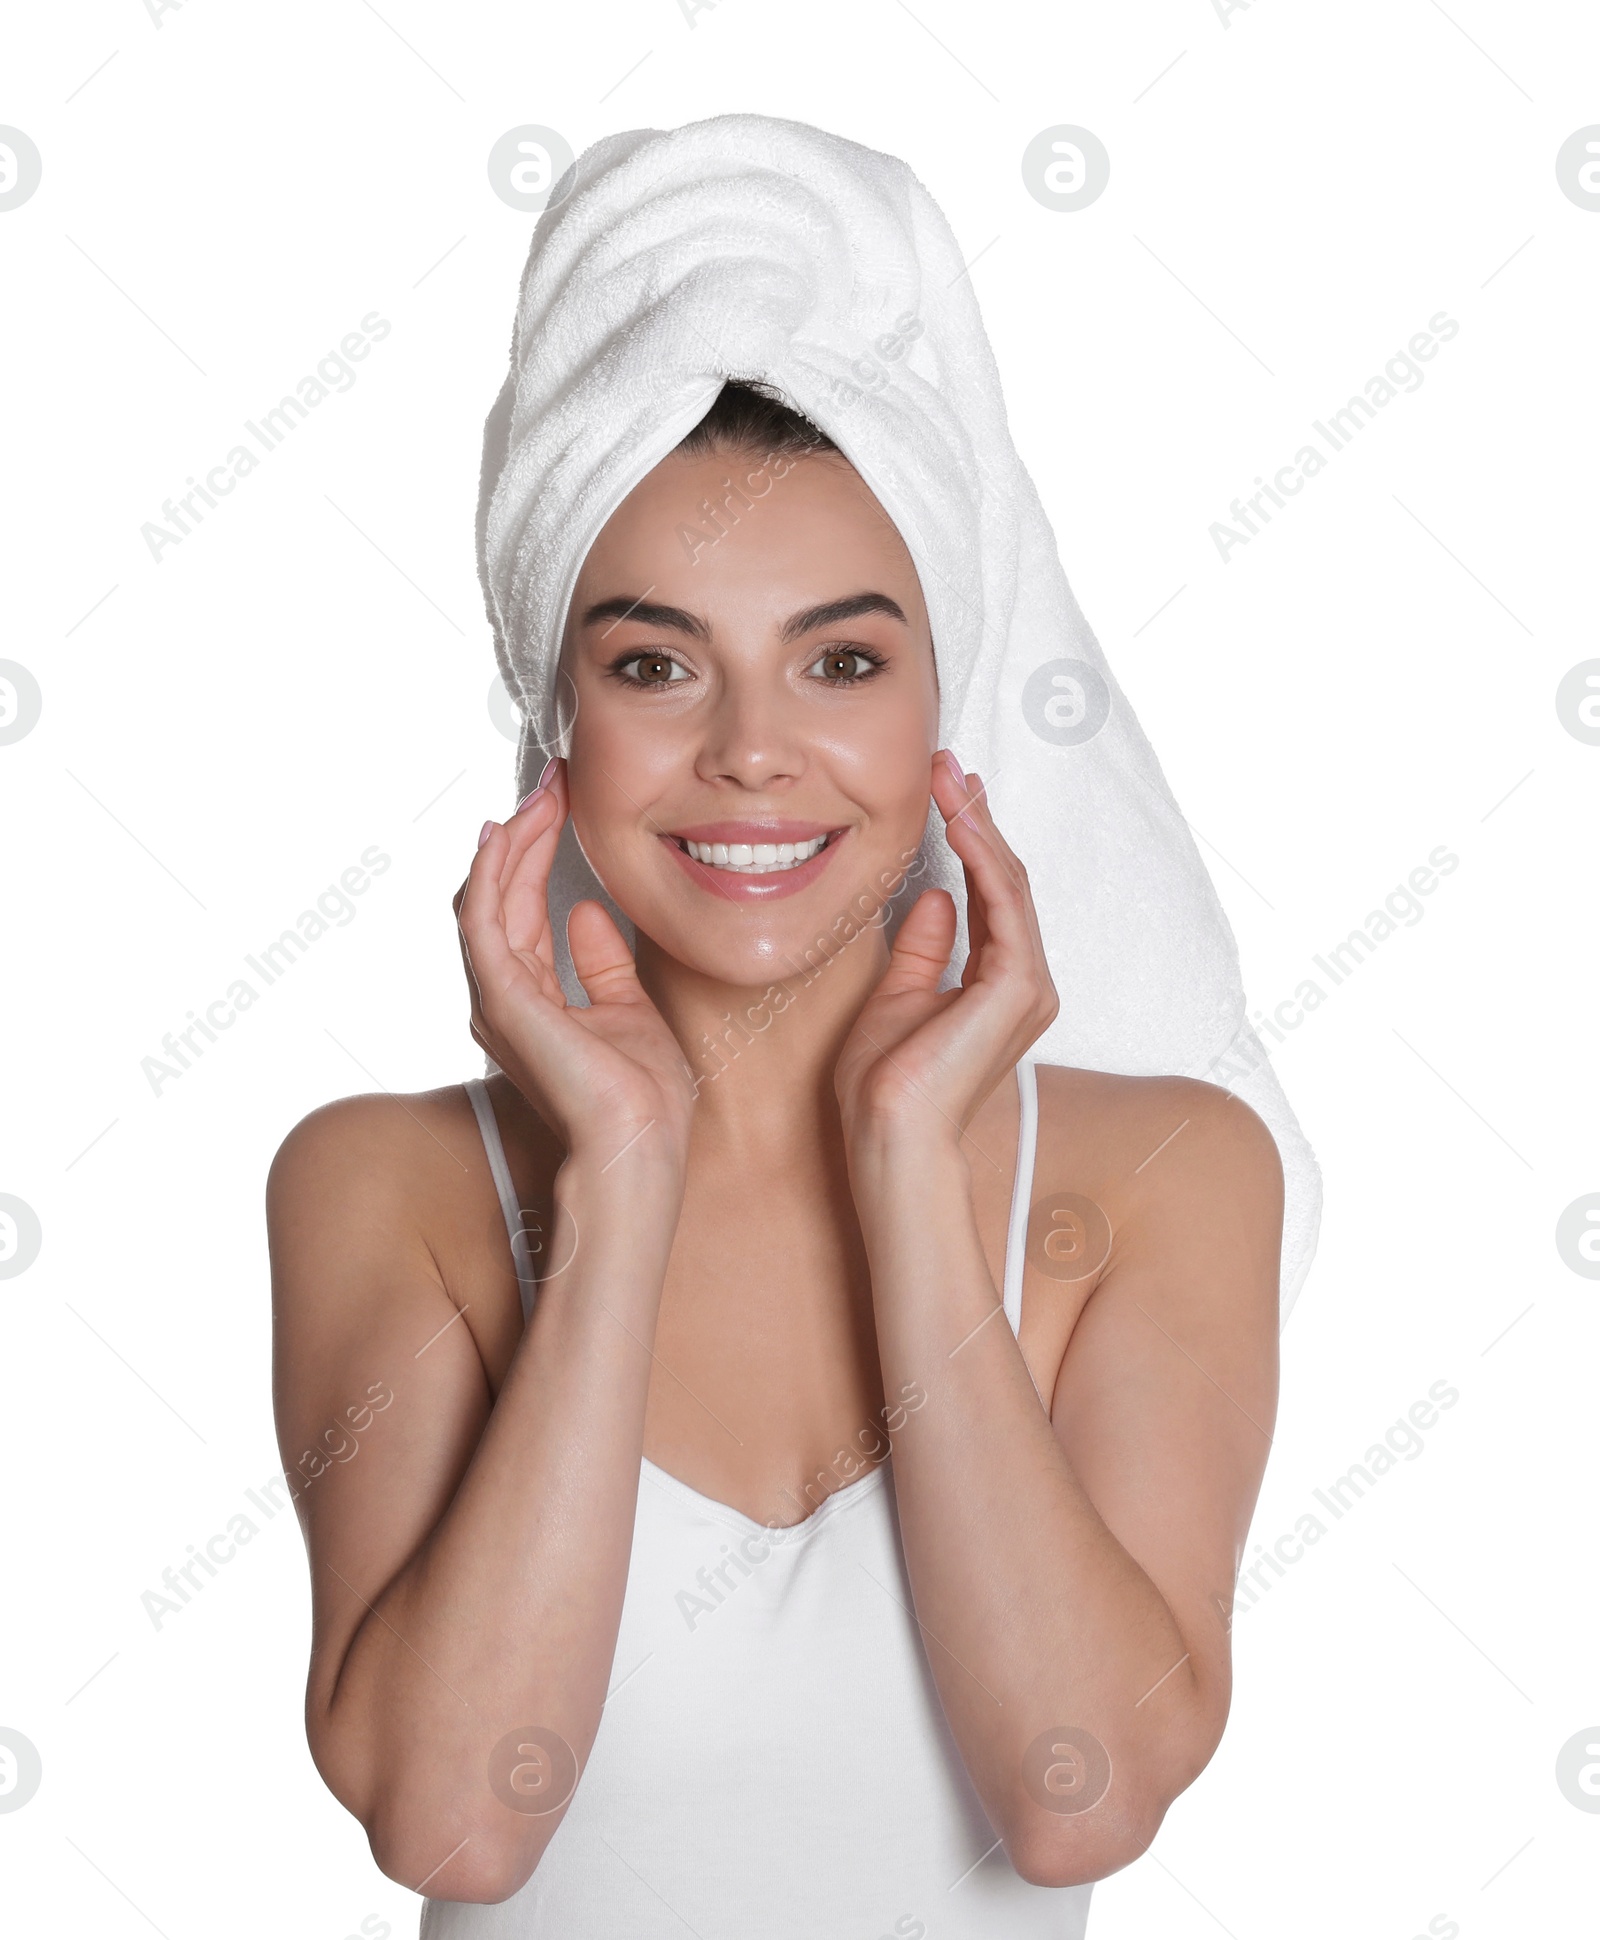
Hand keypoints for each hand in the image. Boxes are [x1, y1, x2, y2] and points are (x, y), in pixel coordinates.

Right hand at [454, 760, 694, 1176]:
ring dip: (510, 841)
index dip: (536, 852)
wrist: (641, 1144)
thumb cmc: (638, 1098)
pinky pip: (483, 921)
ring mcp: (496, 999)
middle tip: (551, 784)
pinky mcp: (502, 1000)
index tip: (560, 803)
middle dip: (522, 833)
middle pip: (498, 895)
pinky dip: (493, 874)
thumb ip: (602, 965)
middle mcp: (502, 997)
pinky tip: (510, 834)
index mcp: (529, 999)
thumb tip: (586, 916)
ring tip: (539, 796)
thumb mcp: (627, 1011)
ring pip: (485, 899)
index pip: (522, 907)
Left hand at [832, 749, 1058, 1152]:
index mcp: (999, 985)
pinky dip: (983, 856)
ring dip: (979, 824)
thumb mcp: (896, 996)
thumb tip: (935, 898)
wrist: (889, 1134)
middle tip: (946, 766)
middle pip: (1004, 879)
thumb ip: (923, 947)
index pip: (989, 894)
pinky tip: (960, 819)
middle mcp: (1024, 982)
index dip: (967, 839)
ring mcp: (1028, 985)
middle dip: (976, 817)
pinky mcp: (1018, 987)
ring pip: (1008, 883)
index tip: (941, 793)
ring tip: (950, 778)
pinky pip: (1005, 903)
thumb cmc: (885, 1085)